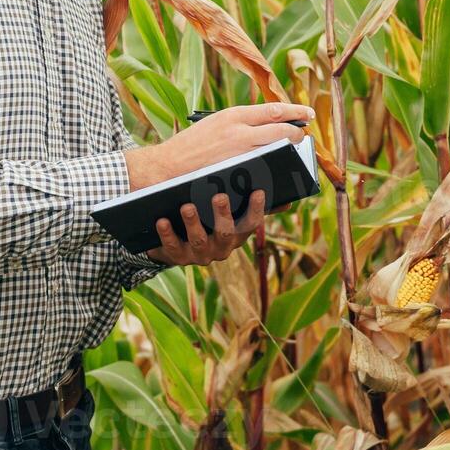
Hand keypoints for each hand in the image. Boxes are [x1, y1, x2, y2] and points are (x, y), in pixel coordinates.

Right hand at [123, 101, 313, 191]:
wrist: (166, 167)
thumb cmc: (191, 146)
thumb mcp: (215, 123)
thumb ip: (241, 123)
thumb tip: (271, 124)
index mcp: (233, 115)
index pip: (273, 110)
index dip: (295, 111)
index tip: (308, 113)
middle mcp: (239, 132)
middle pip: (281, 131)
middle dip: (297, 134)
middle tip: (303, 136)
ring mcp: (240, 155)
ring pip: (277, 151)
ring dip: (289, 152)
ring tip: (293, 153)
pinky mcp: (238, 175)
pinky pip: (266, 172)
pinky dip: (276, 171)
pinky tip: (279, 173)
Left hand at [145, 189, 265, 265]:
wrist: (177, 243)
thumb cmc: (209, 219)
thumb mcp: (231, 212)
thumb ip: (252, 205)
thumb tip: (288, 202)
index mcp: (237, 234)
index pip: (252, 223)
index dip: (257, 209)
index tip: (258, 191)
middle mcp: (222, 247)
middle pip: (226, 233)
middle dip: (223, 215)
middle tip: (220, 196)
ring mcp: (200, 254)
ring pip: (199, 241)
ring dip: (193, 223)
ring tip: (187, 206)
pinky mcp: (178, 257)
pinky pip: (172, 248)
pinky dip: (167, 234)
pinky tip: (162, 220)